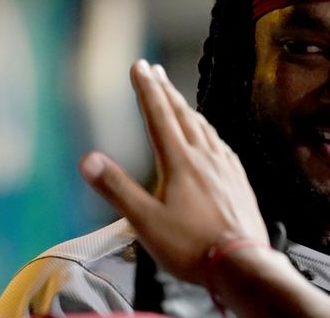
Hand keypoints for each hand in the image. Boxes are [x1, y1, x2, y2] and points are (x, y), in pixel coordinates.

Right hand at [78, 59, 268, 284]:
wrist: (242, 263)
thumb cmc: (191, 246)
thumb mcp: (145, 221)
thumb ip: (117, 188)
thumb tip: (87, 159)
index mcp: (180, 162)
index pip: (159, 116)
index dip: (147, 89)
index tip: (139, 65)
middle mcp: (206, 157)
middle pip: (183, 116)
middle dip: (166, 91)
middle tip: (155, 70)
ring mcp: (226, 167)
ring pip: (205, 128)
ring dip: (188, 109)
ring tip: (179, 100)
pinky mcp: (239, 180)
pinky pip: (222, 146)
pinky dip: (209, 132)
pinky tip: (211, 139)